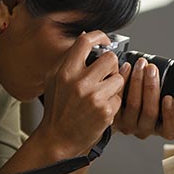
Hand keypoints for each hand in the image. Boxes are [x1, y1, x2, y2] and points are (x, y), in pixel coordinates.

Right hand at [37, 31, 124, 156]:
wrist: (58, 138)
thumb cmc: (57, 109)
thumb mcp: (54, 79)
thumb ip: (68, 58)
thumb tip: (85, 35)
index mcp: (65, 72)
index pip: (85, 42)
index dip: (99, 37)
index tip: (104, 41)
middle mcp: (79, 83)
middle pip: (110, 59)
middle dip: (111, 66)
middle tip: (105, 75)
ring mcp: (94, 97)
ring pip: (119, 79)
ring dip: (114, 86)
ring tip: (102, 94)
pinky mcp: (105, 111)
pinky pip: (120, 98)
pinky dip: (113, 103)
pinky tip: (101, 108)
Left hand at [113, 57, 173, 139]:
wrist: (114, 108)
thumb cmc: (144, 102)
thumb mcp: (160, 103)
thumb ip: (165, 94)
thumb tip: (171, 77)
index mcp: (159, 128)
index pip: (169, 129)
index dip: (170, 114)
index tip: (169, 98)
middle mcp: (143, 129)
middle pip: (150, 111)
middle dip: (151, 87)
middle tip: (152, 69)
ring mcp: (127, 124)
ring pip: (134, 104)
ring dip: (138, 81)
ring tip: (140, 65)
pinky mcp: (113, 116)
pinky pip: (118, 97)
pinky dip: (123, 79)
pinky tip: (127, 68)